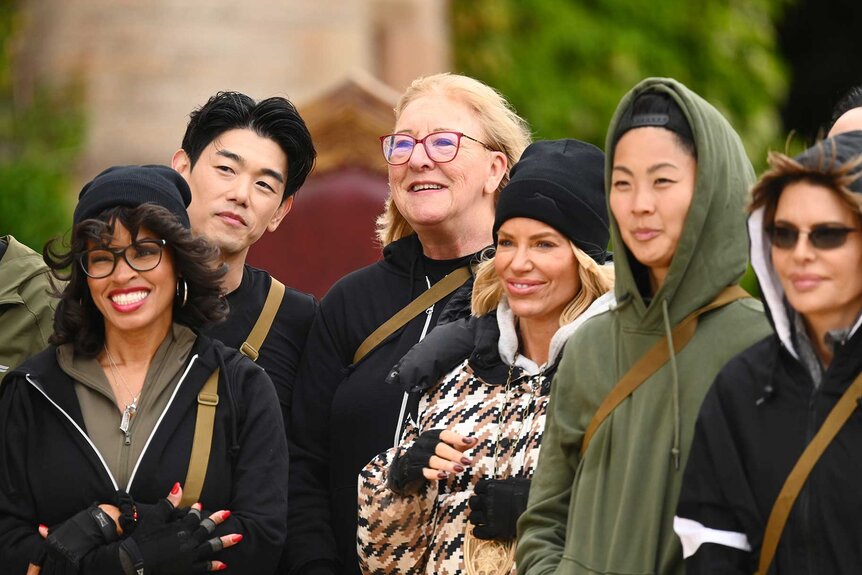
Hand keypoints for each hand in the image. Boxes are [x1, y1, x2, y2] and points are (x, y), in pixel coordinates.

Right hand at [122, 491, 240, 573]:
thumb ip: (169, 502)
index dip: (197, 511)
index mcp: (181, 527)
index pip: (194, 516)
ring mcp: (189, 555)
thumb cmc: (142, 539)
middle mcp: (188, 540)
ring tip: (238, 537)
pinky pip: (204, 566)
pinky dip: (214, 565)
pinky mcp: (188, 569)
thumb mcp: (155, 517)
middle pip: (207, 528)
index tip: (200, 506)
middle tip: (228, 514)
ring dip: (225, 542)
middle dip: (218, 520)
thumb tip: (178, 485)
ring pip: (212, 546)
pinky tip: (223, 564)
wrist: (133, 562)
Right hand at [388, 429, 475, 494]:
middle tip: (467, 461)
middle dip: (454, 454)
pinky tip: (443, 476)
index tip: (469, 441)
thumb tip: (475, 439)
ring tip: (460, 469)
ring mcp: (418, 457)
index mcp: (432, 436)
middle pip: (439, 448)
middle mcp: (424, 444)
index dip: (457, 438)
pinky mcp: (414, 469)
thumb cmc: (431, 454)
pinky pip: (424, 471)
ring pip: (433, 460)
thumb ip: (460, 444)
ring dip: (447, 465)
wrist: (407, 466)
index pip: (445, 434)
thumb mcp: (445, 447)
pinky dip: (434, 474)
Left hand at [468, 477, 530, 539]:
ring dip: (477, 518)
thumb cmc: (530, 494)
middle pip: (472, 502)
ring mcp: (488, 515)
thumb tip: (505, 482)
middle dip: (477, 505)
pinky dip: (478, 532)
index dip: (481, 492)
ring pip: (473, 517)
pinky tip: (483, 530)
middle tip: (483, 509)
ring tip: (483, 520)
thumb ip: (507, 483)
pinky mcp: (492, 530)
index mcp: (492, 487)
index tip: (486, 495)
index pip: (478, 487)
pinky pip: (477, 532)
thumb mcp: (518, 482)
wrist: (537, 512)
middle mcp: (487, 500)